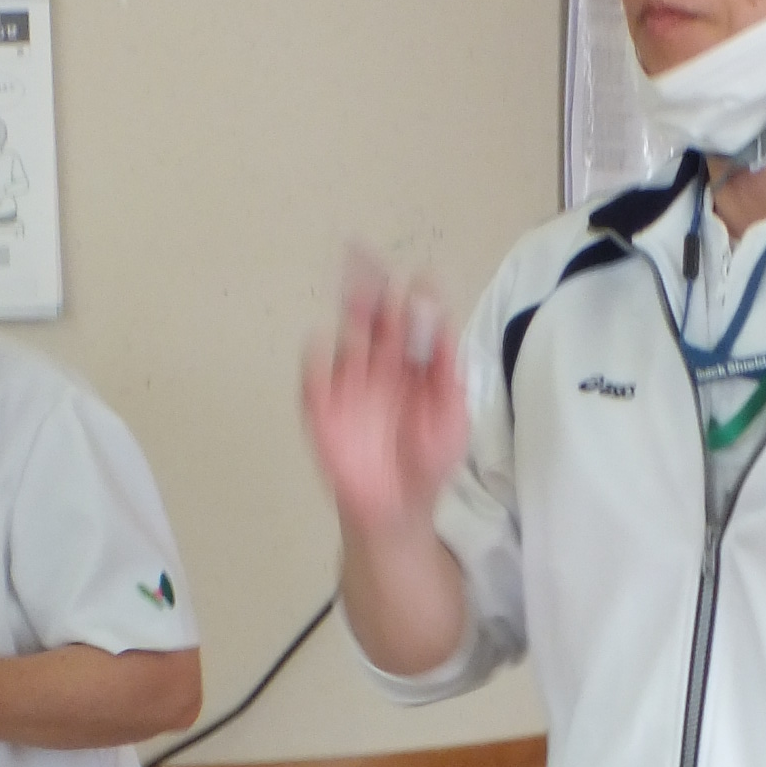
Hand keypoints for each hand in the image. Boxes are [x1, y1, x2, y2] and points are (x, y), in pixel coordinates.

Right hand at [301, 258, 466, 539]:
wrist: (398, 507)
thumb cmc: (428, 459)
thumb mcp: (451, 416)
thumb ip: (445, 371)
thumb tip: (440, 321)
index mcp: (412, 363)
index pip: (410, 319)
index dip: (413, 296)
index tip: (422, 280)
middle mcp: (379, 365)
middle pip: (372, 317)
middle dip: (371, 288)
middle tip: (371, 260)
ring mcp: (349, 385)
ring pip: (346, 339)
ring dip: (350, 317)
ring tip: (358, 295)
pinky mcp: (323, 410)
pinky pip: (314, 381)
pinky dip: (316, 363)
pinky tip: (326, 346)